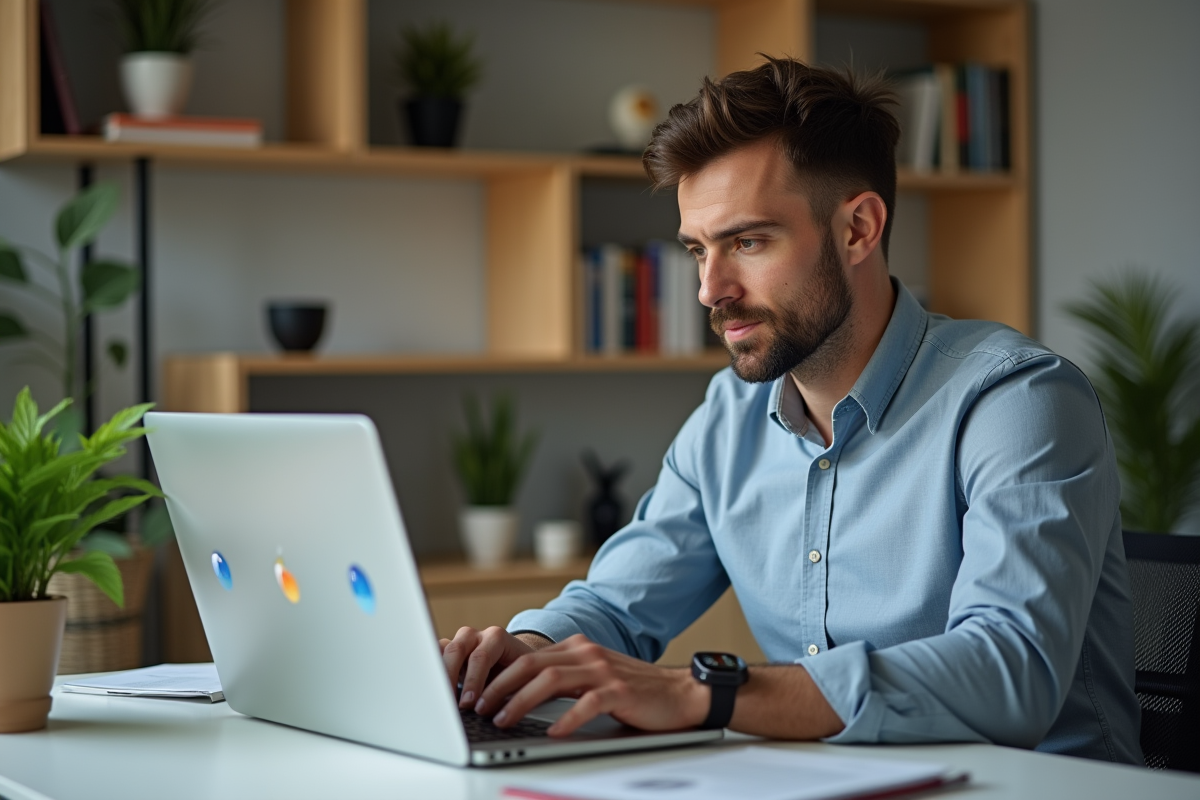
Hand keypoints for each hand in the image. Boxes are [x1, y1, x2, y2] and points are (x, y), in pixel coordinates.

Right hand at [440, 626, 547, 708]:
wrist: (515, 663)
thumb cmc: (519, 674)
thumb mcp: (519, 680)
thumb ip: (505, 691)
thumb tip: (489, 710)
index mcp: (496, 638)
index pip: (481, 656)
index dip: (473, 680)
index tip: (469, 703)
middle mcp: (476, 636)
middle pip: (457, 650)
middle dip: (451, 678)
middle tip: (451, 703)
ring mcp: (459, 641)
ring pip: (442, 650)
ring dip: (439, 675)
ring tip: (439, 698)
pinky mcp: (448, 650)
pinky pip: (435, 655)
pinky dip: (433, 672)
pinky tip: (433, 691)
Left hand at [474, 634, 708, 735]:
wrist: (681, 692)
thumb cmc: (634, 690)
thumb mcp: (592, 676)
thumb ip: (563, 679)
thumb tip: (519, 696)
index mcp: (576, 648)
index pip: (526, 658)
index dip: (498, 676)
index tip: (477, 696)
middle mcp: (586, 653)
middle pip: (531, 665)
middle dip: (499, 687)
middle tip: (478, 708)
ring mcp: (603, 670)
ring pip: (550, 681)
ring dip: (520, 702)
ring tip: (503, 720)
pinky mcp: (619, 691)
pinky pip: (586, 704)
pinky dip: (566, 721)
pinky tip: (553, 734)